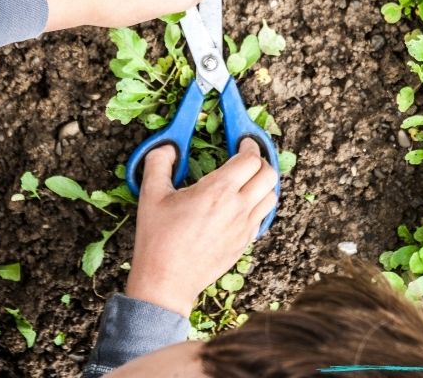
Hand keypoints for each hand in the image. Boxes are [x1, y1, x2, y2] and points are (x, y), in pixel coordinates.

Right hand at [126, 140, 277, 317]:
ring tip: (246, 179)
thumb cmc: (158, 238)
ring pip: (271, 196)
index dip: (249, 145)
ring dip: (263, 183)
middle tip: (245, 158)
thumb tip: (168, 147)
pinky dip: (258, 204)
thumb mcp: (151, 194)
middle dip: (260, 161)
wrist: (167, 281)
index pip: (250, 159)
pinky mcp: (244, 243)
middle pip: (269, 175)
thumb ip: (159, 162)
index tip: (241, 140)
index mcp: (217, 191)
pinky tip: (241, 203)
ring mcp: (244, 227)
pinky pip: (262, 216)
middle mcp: (237, 207)